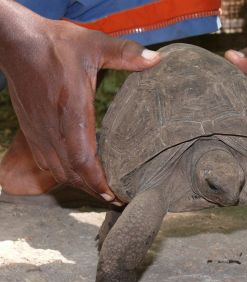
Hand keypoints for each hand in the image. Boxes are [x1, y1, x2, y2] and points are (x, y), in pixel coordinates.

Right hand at [0, 2, 159, 201]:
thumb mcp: (94, 44)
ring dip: (77, 184)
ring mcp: (39, 129)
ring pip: (57, 168)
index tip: (113, 196)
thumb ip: (125, 54)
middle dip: (92, 189)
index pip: (83, 157)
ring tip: (99, 193)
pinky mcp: (31, 128)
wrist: (15, 42)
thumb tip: (157, 59)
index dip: (97, 181)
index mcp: (72, 109)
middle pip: (71, 170)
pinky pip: (45, 160)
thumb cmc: (55, 44)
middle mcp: (53, 126)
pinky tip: (73, 176)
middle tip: (114, 200)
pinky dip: (61, 173)